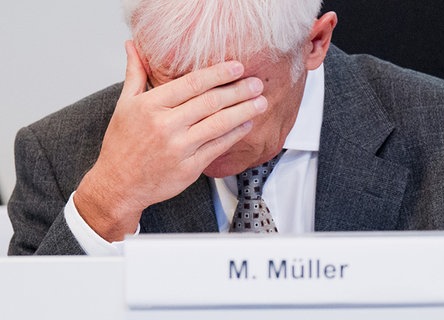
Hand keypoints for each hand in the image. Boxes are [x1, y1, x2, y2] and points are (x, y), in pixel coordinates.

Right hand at [74, 41, 266, 240]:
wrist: (119, 184)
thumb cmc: (122, 144)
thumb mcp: (124, 105)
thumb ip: (135, 74)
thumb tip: (133, 46)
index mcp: (150, 106)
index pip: (191, 84)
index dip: (218, 74)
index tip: (237, 67)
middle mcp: (165, 126)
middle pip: (210, 103)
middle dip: (238, 91)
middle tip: (257, 83)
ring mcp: (179, 148)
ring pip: (219, 124)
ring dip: (244, 111)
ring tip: (261, 102)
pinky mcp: (189, 168)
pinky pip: (218, 146)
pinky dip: (235, 134)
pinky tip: (247, 124)